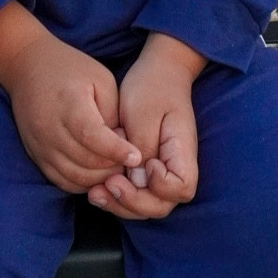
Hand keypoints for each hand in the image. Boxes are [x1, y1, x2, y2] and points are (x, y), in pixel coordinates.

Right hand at [0, 1, 141, 193]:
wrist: (27, 67)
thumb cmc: (71, 70)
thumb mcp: (101, 79)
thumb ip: (112, 113)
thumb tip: (121, 146)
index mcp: (69, 104)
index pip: (92, 136)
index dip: (116, 150)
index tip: (137, 157)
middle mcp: (49, 128)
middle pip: (85, 161)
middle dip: (113, 166)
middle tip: (130, 159)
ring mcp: (40, 145)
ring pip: (74, 177)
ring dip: (99, 178)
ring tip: (116, 166)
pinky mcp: (35, 155)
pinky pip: (61, 180)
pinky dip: (82, 183)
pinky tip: (97, 173)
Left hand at [87, 33, 203, 220]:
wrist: (158, 72)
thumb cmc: (152, 88)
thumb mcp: (143, 113)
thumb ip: (141, 147)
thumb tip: (134, 179)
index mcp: (182, 152)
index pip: (181, 188)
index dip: (162, 186)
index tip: (146, 164)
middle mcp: (174, 167)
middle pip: (161, 204)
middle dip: (133, 203)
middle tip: (109, 185)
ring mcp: (159, 171)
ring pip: (145, 204)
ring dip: (120, 205)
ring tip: (95, 193)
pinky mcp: (143, 170)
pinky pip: (134, 193)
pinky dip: (116, 197)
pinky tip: (95, 189)